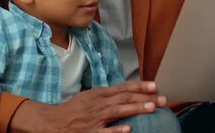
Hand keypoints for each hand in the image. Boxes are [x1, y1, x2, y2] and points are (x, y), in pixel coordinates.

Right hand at [9, 81, 166, 132]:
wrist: (52, 123)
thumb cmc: (72, 111)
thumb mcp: (88, 97)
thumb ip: (106, 95)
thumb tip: (125, 93)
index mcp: (98, 94)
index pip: (122, 88)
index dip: (139, 86)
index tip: (155, 85)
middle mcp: (97, 104)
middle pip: (123, 98)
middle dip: (144, 97)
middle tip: (162, 98)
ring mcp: (94, 119)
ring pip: (117, 112)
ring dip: (135, 108)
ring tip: (151, 107)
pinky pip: (105, 132)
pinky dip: (116, 130)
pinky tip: (128, 129)